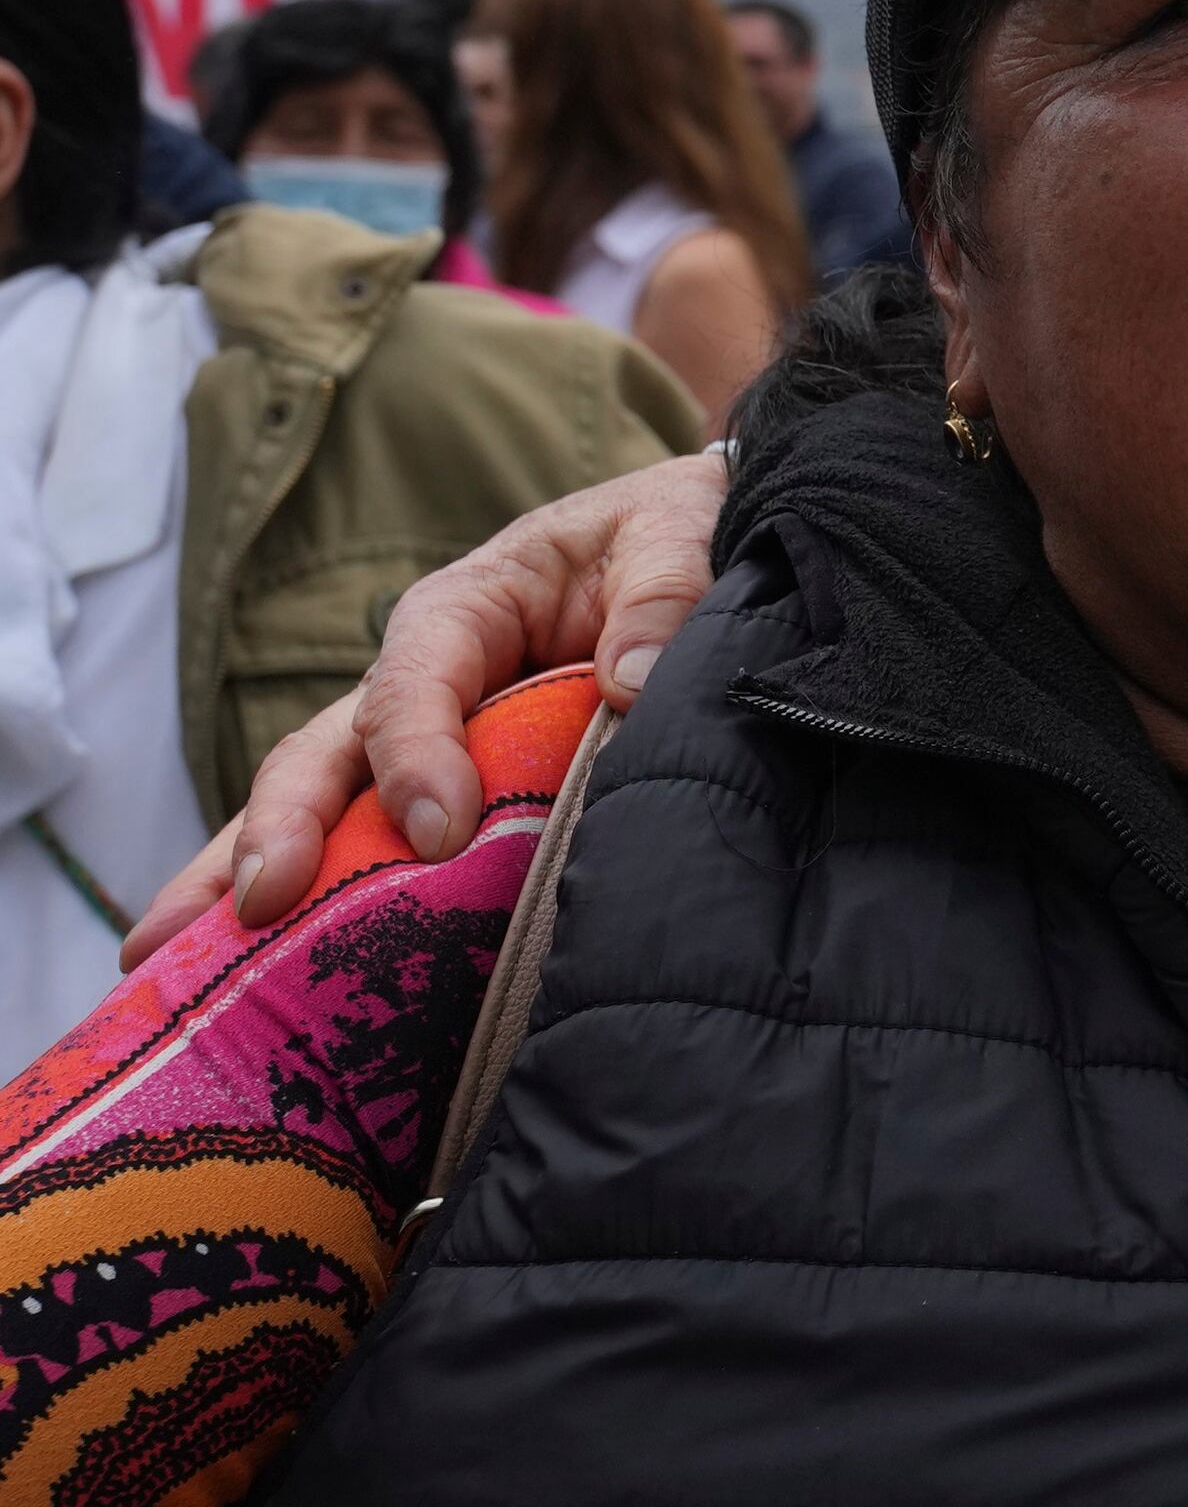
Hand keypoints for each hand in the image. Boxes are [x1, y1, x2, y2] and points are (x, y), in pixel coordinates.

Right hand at [123, 450, 735, 960]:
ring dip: (240, 879)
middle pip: (326, 754)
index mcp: (466, 611)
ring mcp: (417, 746)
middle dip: (281, 829)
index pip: (415, 683)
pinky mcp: (441, 800)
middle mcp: (420, 681)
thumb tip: (634, 678)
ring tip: (169, 959)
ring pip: (314, 811)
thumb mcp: (677, 535)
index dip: (415, 754)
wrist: (700, 553)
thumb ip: (662, 596)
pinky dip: (304, 907)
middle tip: (257, 904)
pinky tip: (240, 974)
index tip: (438, 831)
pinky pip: (361, 850)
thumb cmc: (676, 532)